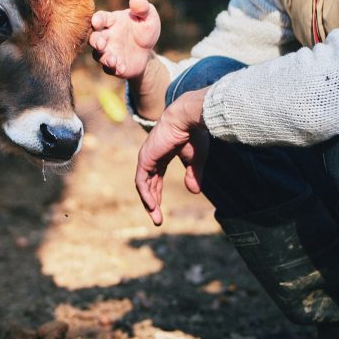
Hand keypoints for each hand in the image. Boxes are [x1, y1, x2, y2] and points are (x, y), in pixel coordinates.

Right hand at [89, 0, 160, 79]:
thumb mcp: (148, 17)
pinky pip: (109, 69)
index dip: (97, 20)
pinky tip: (122, 68)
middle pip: (94, 38)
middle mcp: (106, 36)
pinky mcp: (113, 66)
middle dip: (95, 41)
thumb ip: (143, 8)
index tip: (97, 22)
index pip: (101, 18)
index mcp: (112, 21)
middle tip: (101, 44)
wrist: (147, 51)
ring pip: (99, 55)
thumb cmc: (144, 29)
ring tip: (112, 60)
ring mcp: (108, 52)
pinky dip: (114, 69)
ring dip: (104, 57)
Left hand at [134, 88, 209, 225]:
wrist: (188, 118)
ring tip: (156, 217)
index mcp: (163, 153)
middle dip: (153, 202)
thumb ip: (194, 175)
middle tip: (157, 219)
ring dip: (149, 202)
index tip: (160, 209)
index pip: (156, 177)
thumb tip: (193, 192)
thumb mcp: (196, 160)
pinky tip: (153, 206)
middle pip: (149, 183)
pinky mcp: (145, 158)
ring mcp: (147, 157)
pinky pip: (141, 182)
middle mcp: (152, 156)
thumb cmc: (194, 134)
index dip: (158, 193)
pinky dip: (146, 195)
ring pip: (143, 185)